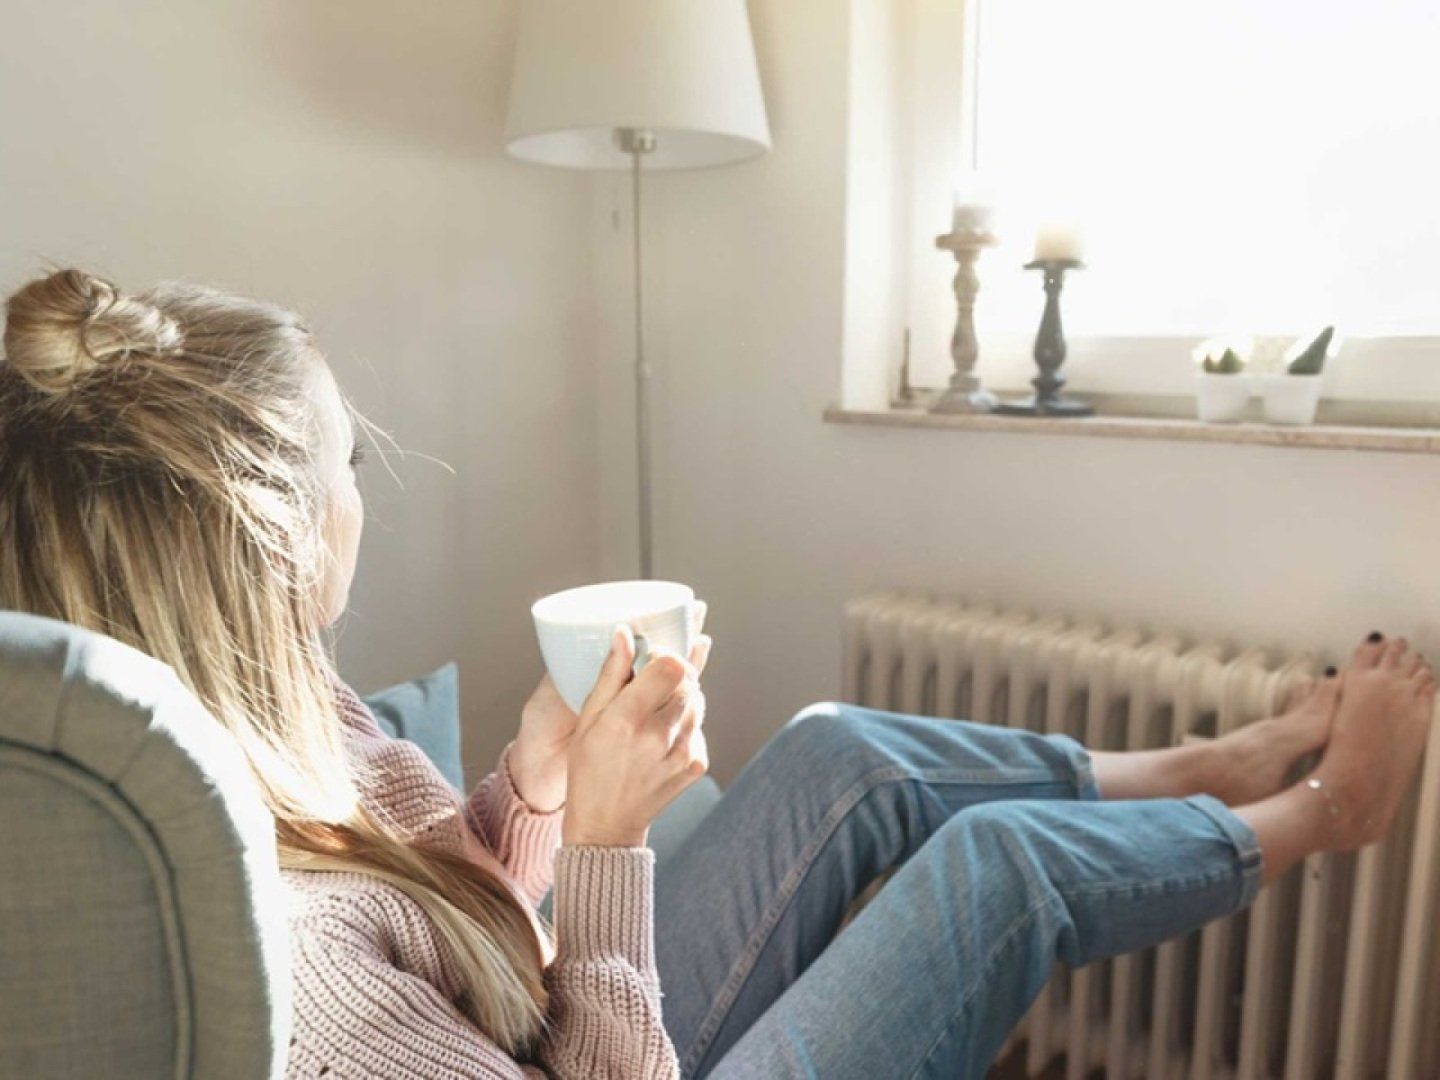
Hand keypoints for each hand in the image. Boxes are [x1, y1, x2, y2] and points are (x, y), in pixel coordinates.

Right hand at [511, 602, 710, 812]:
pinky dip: (686, 722)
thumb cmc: (589, 768)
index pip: (671, 667)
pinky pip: (699, 726)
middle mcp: (659, 736)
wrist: (607, 823)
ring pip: (698, 700)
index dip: (665, 655)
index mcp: (627, 720)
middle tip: (653, 682)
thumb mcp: (589, 719)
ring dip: (681, 696)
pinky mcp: (696, 765)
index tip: (651, 659)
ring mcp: (682, 753)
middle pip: (689, 680)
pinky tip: (663, 734)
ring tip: (655, 709)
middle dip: (674, 674)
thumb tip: (625, 633)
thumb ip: (610, 674)